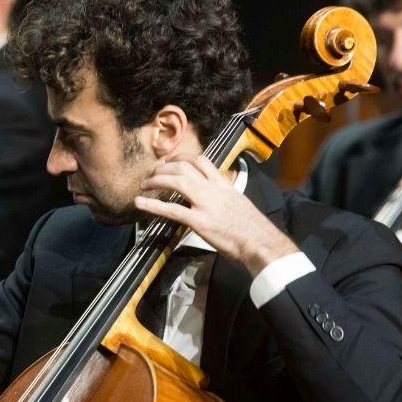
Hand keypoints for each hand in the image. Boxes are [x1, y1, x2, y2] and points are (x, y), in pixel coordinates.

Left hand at [135, 154, 296, 275]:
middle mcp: (214, 189)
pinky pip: (172, 210)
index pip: (201, 161)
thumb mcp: (240, 204)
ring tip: (144, 184)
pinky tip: (139, 203)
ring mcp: (206, 204)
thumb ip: (226, 196)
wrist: (261, 243)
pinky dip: (152, 205)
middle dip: (164, 167)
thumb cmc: (254, 229)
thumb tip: (219, 196)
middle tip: (152, 172)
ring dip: (156, 180)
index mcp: (224, 184)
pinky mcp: (200, 222)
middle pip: (184, 167)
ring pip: (176, 182)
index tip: (170, 161)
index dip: (181, 158)